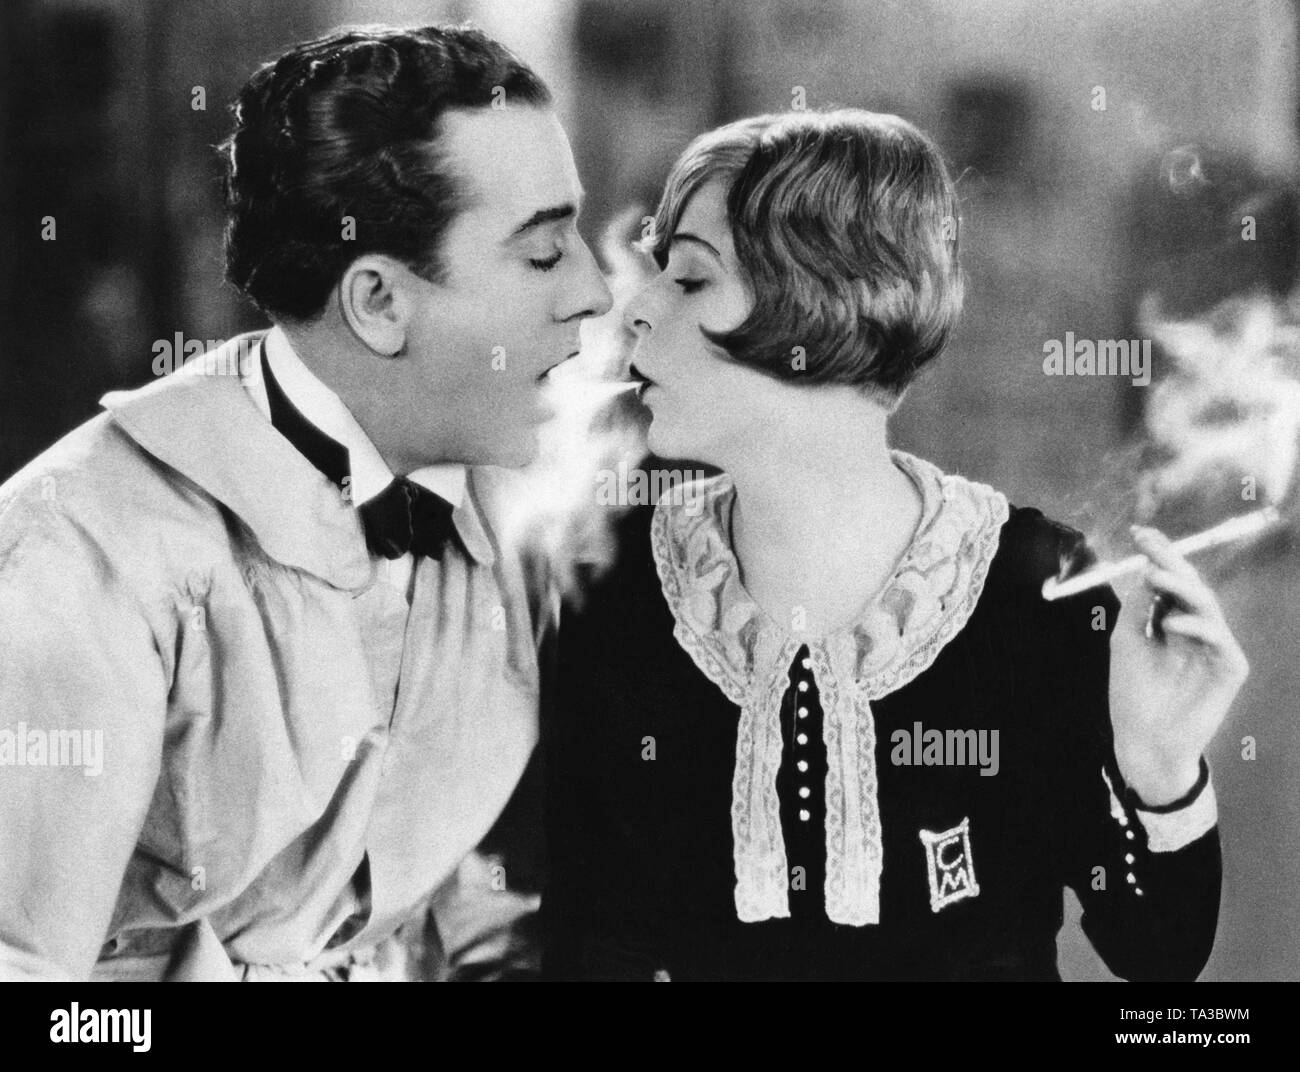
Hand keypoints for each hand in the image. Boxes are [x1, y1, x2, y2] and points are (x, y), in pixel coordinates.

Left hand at [1107, 526, 1248, 805]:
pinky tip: (1170, 623)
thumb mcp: (1127, 642)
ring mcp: (1215, 648)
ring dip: (1182, 588)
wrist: (1143, 740)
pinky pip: (1219, 639)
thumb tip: (1147, 570)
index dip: (1159, 555)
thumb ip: (1138, 608)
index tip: (1140, 531)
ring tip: (1154, 575)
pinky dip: (1195, 626)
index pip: (1170, 581)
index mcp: (1173, 621)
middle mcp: (1197, 630)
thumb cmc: (1132, 693)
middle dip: (1171, 561)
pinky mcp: (1230, 669)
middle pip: (1191, 587)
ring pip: (1207, 606)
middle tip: (1150, 542)